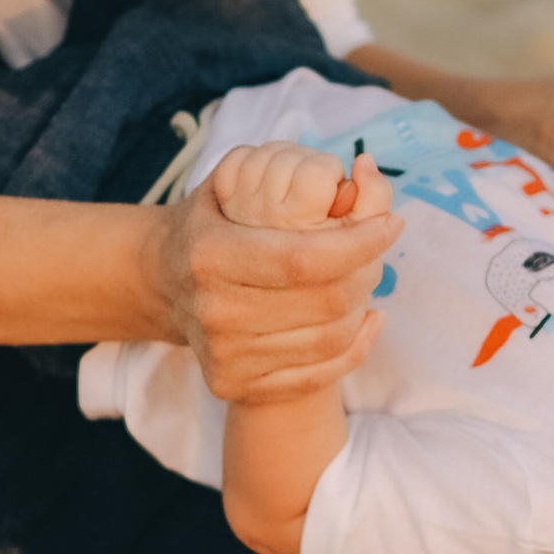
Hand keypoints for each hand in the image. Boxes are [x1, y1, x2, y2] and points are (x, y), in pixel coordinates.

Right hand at [153, 148, 398, 404]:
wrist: (162, 283)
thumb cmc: (215, 223)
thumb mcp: (240, 181)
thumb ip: (308, 171)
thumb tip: (368, 169)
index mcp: (211, 256)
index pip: (306, 258)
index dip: (361, 243)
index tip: (391, 225)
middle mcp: (214, 311)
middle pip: (326, 302)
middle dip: (367, 271)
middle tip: (375, 249)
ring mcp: (223, 355)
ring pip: (330, 338)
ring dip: (362, 305)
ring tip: (363, 278)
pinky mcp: (234, 384)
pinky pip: (320, 374)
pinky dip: (358, 345)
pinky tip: (366, 317)